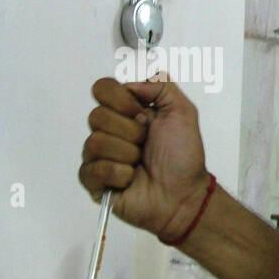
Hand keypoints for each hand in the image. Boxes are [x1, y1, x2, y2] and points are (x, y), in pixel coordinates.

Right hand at [78, 75, 210, 239]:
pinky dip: (118, 174)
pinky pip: (93, 169)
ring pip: (96, 143)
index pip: (102, 89)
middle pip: (96, 116)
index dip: (121, 100)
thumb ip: (161, 85)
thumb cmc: (184, 157)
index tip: (143, 114)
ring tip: (140, 163)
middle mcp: (109, 130)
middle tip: (146, 144)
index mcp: (125, 111)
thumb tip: (130, 83)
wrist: (185, 195)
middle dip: (129, 131)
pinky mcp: (94, 182)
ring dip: (127, 154)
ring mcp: (99, 156)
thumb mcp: (183, 111)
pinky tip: (131, 179)